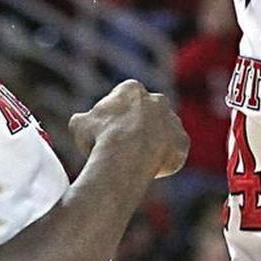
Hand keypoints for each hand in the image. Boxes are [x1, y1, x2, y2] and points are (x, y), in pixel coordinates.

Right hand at [69, 80, 188, 178]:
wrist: (125, 157)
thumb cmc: (100, 138)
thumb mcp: (79, 125)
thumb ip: (83, 121)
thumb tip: (81, 124)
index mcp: (132, 90)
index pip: (125, 99)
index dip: (115, 117)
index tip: (108, 132)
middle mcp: (157, 101)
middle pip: (148, 113)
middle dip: (139, 126)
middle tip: (125, 146)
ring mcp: (173, 121)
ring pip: (163, 132)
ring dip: (153, 143)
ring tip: (137, 161)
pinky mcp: (182, 142)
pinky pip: (173, 152)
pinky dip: (163, 160)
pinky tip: (148, 170)